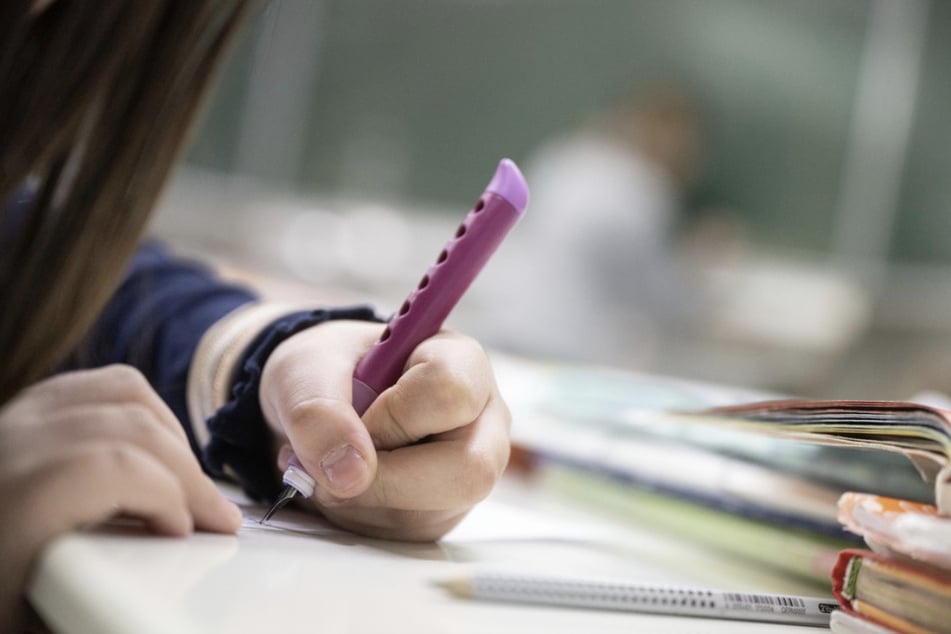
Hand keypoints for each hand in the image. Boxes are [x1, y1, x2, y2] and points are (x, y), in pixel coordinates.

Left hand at [0, 366, 241, 630]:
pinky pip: (98, 385)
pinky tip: (151, 449)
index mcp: (10, 501)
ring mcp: (11, 422)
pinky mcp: (18, 413)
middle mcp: (7, 448)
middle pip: (130, 426)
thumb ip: (98, 603)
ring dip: (171, 435)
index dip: (171, 495)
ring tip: (187, 482)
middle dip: (188, 471)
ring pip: (121, 393)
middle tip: (212, 517)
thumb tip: (163, 599)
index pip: (117, 465)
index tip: (186, 535)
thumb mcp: (24, 620)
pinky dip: (140, 410)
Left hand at [260, 320, 510, 540]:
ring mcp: (467, 470)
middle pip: (469, 470)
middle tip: (332, 466)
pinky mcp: (442, 510)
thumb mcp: (304, 369)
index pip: (451, 393)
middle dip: (385, 481)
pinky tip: (342, 486)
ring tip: (326, 466)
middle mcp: (481, 420)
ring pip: (430, 513)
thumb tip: (350, 474)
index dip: (393, 416)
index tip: (352, 417)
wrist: (318, 402)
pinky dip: (358, 518)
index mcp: (462, 363)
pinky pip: (407, 534)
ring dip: (360, 501)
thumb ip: (318, 410)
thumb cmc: (326, 370)